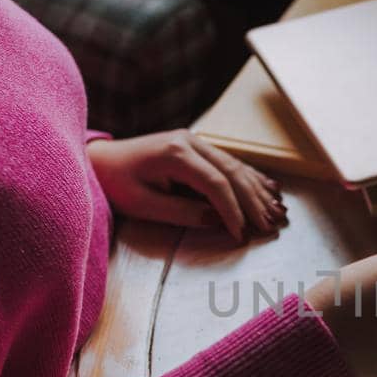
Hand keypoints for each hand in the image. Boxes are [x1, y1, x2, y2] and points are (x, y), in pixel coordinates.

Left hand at [86, 130, 285, 239]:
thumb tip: (220, 221)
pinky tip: (269, 189)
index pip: (216, 184)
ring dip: (257, 191)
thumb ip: (183, 213)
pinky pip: (229, 163)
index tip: (242, 235)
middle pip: (232, 173)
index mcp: (175, 153)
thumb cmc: (116, 184)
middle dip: (253, 202)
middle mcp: (190, 141)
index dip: (233, 211)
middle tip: (269, 227)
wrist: (100, 161)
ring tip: (276, 213)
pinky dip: (250, 178)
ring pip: (235, 166)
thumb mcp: (144, 206)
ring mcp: (195, 141)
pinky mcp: (196, 146)